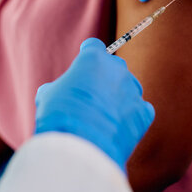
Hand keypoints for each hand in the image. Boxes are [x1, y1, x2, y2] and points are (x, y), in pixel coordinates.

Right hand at [34, 38, 154, 171]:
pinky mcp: (143, 113)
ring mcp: (133, 90)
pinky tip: (117, 125)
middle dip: (104, 77)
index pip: (93, 46)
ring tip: (103, 114)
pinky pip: (140, 109)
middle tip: (90, 94)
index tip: (84, 62)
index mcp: (93, 58)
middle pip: (114, 66)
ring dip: (119, 96)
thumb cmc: (60, 115)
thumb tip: (53, 92)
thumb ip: (56, 87)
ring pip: (128, 87)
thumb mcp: (47, 95)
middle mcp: (117, 69)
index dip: (87, 54)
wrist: (81, 145)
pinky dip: (130, 115)